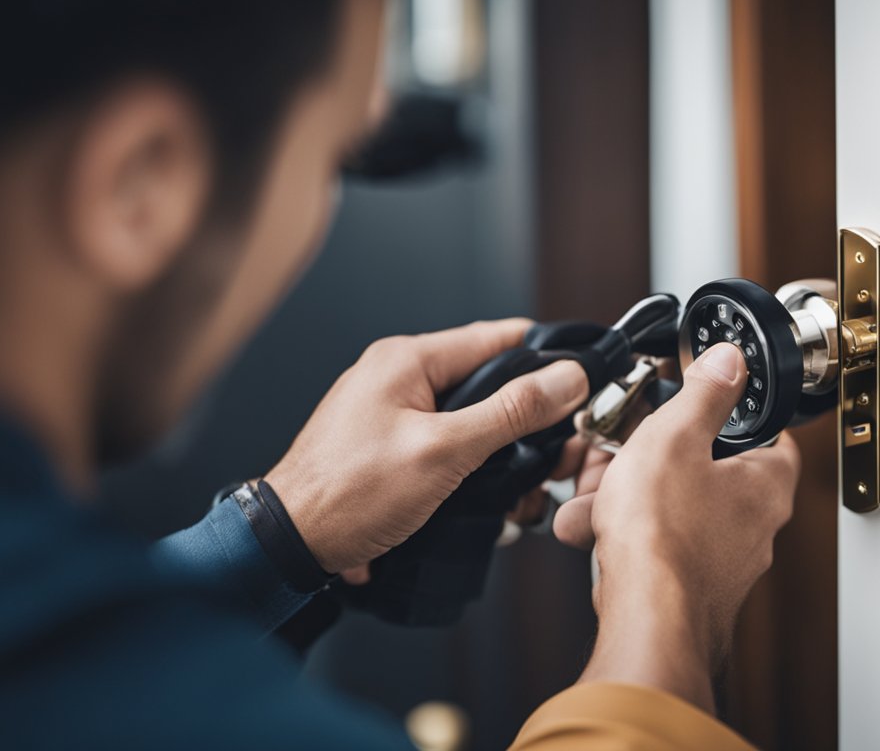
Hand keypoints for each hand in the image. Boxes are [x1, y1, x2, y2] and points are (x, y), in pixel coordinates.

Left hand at [265, 319, 588, 573]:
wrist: (289, 547)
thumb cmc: (348, 496)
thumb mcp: (444, 451)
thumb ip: (510, 412)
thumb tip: (565, 379)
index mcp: (407, 360)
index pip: (497, 339)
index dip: (546, 358)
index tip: (584, 380)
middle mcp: (399, 378)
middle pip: (489, 384)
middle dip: (529, 423)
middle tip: (556, 457)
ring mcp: (393, 415)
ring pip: (474, 422)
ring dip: (504, 456)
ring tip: (521, 494)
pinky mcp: (392, 450)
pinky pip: (450, 448)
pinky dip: (476, 473)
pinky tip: (488, 505)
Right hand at [552, 342, 800, 711]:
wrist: (644, 620)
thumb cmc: (665, 537)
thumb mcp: (675, 436)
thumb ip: (704, 393)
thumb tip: (730, 361)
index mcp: (766, 484)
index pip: (770, 434)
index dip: (733, 414)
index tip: (701, 404)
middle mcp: (754, 527)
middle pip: (706, 472)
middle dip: (652, 461)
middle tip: (622, 454)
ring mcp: (721, 563)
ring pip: (672, 512)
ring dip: (626, 500)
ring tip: (593, 499)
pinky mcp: (688, 589)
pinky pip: (654, 548)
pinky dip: (621, 536)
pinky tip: (589, 531)